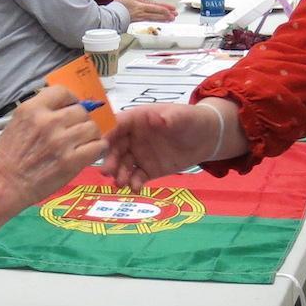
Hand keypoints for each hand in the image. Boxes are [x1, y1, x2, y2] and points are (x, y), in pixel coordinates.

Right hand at [0, 87, 103, 204]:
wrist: (4, 185)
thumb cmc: (7, 157)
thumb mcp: (17, 123)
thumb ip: (39, 113)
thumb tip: (63, 109)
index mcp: (32, 109)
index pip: (62, 92)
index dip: (71, 99)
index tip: (71, 107)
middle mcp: (48, 122)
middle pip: (80, 111)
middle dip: (80, 121)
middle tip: (76, 131)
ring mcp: (61, 141)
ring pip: (92, 128)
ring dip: (90, 135)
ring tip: (83, 143)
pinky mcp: (71, 161)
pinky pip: (97, 146)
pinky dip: (97, 149)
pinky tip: (90, 153)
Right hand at [105, 100, 226, 187]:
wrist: (206, 138)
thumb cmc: (191, 120)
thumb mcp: (182, 116)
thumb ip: (169, 118)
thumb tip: (157, 119)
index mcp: (137, 119)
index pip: (117, 124)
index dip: (107, 133)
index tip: (99, 145)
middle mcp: (133, 137)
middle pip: (116, 147)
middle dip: (110, 159)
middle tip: (107, 172)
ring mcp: (139, 154)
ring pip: (123, 164)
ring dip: (119, 174)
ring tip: (121, 183)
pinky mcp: (148, 169)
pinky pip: (137, 177)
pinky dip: (134, 183)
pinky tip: (135, 189)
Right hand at [117, 0, 176, 22]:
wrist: (112, 17)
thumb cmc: (118, 6)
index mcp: (139, 5)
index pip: (153, 7)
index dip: (162, 9)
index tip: (169, 9)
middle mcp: (142, 12)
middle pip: (156, 14)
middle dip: (166, 14)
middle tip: (175, 15)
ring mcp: (141, 17)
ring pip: (154, 18)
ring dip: (164, 18)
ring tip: (172, 19)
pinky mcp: (139, 20)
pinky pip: (151, 20)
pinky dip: (158, 20)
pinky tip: (163, 21)